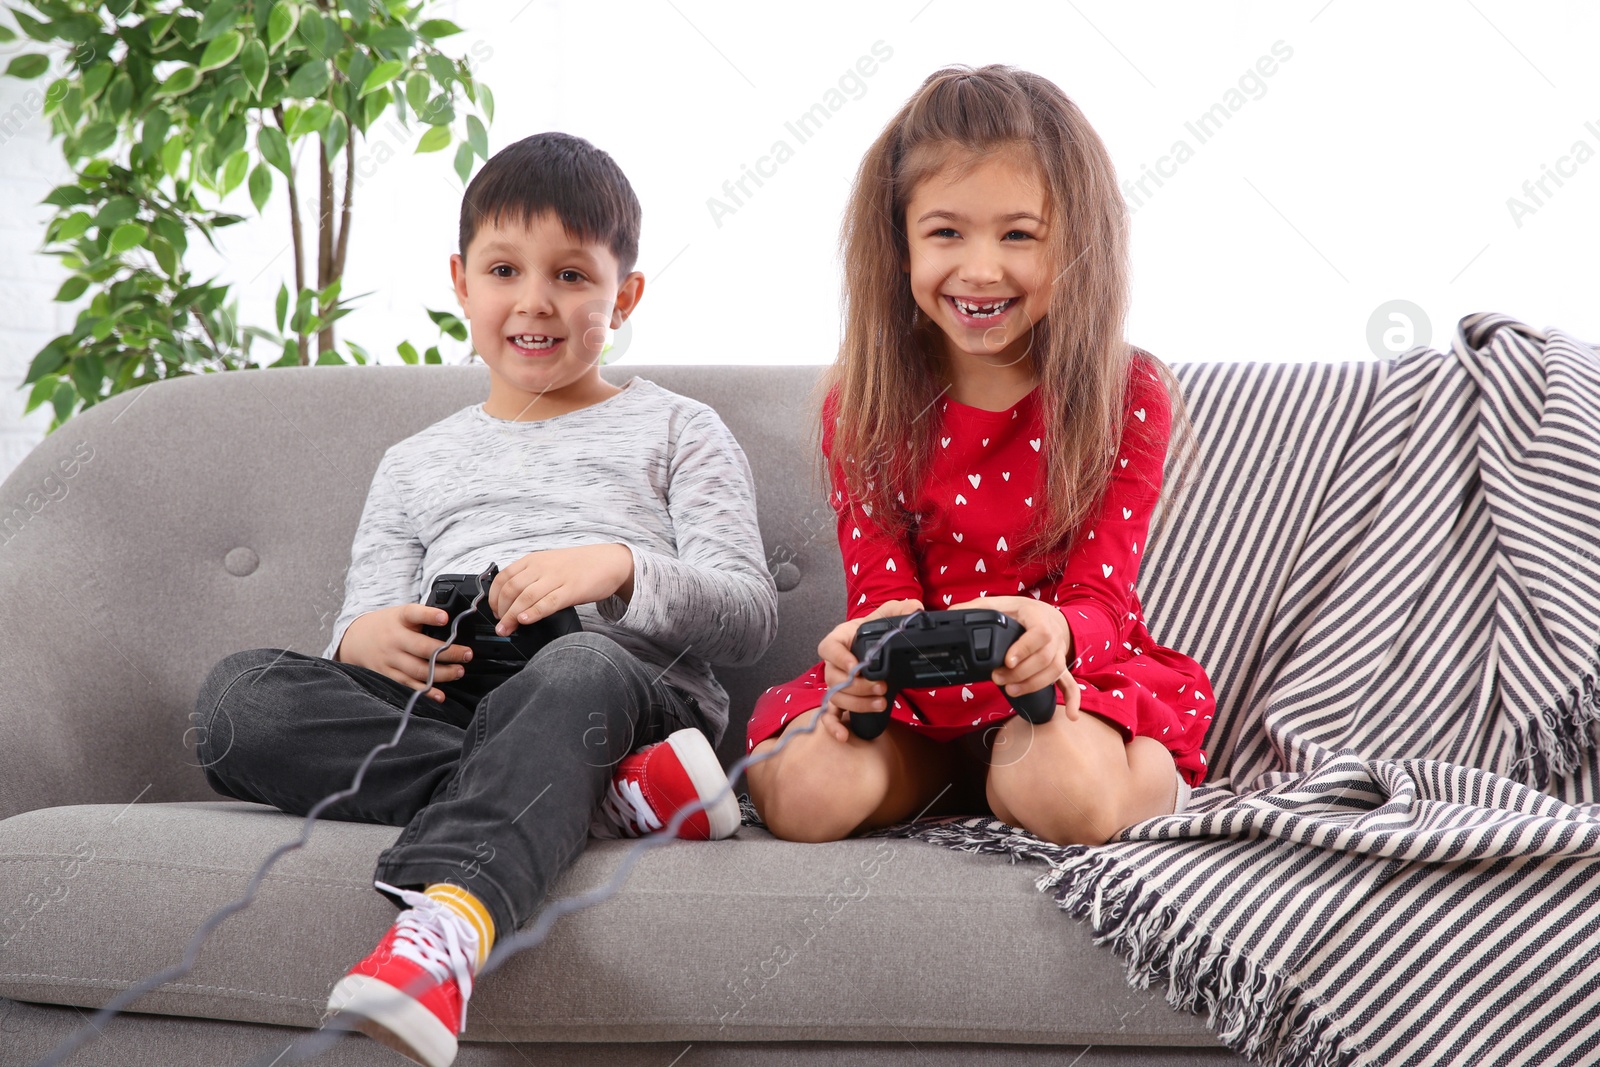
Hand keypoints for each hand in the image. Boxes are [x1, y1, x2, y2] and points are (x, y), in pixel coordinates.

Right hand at [335, 603, 472, 703]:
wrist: (355, 640)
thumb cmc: (388, 626)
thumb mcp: (401, 614)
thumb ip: (422, 618)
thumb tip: (454, 623)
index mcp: (399, 619)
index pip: (414, 613)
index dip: (429, 615)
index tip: (444, 617)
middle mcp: (394, 639)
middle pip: (422, 648)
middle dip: (448, 652)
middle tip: (467, 654)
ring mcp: (390, 659)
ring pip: (418, 669)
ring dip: (442, 673)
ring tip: (459, 671)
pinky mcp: (387, 675)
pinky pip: (408, 685)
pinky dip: (425, 692)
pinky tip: (440, 695)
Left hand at [489, 544, 634, 635]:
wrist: (609, 561)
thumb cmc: (579, 566)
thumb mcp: (549, 565)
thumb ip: (530, 578)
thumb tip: (510, 600)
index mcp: (533, 560)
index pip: (503, 577)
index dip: (493, 597)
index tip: (494, 612)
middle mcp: (542, 567)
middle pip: (511, 589)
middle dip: (500, 610)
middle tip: (500, 626)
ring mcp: (557, 578)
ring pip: (526, 597)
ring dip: (511, 616)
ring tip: (506, 629)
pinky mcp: (572, 590)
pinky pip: (548, 602)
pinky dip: (534, 612)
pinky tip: (525, 620)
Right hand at [816, 598, 924, 737]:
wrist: (873, 647)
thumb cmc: (873, 632)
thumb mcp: (886, 616)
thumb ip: (898, 610)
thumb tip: (915, 608)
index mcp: (839, 640)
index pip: (829, 647)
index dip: (840, 658)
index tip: (857, 666)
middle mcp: (832, 663)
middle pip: (834, 678)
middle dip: (858, 686)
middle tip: (882, 687)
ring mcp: (835, 684)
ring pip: (836, 697)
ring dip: (857, 704)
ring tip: (882, 703)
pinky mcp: (840, 701)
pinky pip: (830, 716)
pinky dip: (833, 727)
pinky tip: (845, 735)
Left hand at [949, 595, 1077, 719]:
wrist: (1049, 616)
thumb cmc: (1023, 612)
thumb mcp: (1002, 603)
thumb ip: (977, 608)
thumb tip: (952, 614)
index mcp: (1038, 618)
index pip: (1039, 633)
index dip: (1024, 648)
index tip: (1007, 660)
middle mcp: (1053, 637)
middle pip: (1044, 658)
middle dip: (1021, 672)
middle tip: (997, 678)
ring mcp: (1058, 653)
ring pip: (1054, 671)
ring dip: (1034, 684)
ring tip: (1011, 691)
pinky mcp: (1060, 666)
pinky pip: (1070, 683)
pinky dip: (1072, 699)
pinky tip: (1071, 715)